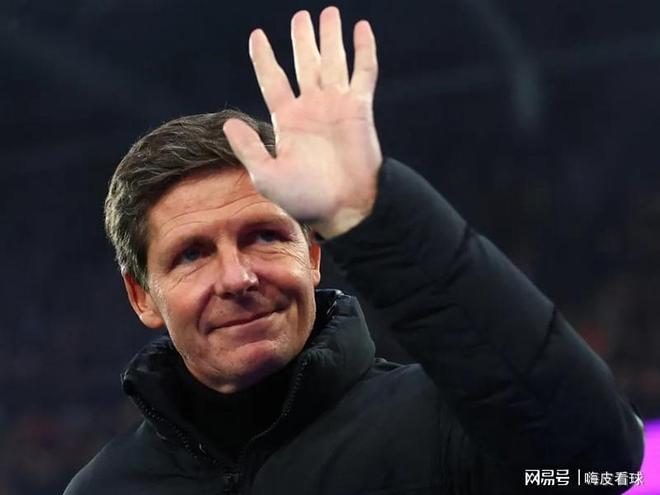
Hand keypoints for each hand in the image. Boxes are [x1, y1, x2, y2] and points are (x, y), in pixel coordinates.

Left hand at [223, 6, 381, 238]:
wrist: (344, 209)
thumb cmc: (305, 199)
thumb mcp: (267, 176)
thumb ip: (248, 148)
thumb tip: (228, 122)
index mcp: (288, 121)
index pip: (273, 80)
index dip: (264, 58)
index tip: (257, 35)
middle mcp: (312, 108)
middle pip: (305, 63)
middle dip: (303, 40)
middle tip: (302, 16)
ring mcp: (337, 106)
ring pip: (333, 61)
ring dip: (331, 37)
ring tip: (328, 13)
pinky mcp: (359, 109)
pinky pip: (363, 72)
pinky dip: (363, 50)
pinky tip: (361, 28)